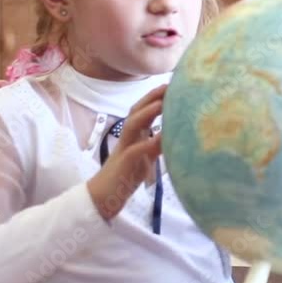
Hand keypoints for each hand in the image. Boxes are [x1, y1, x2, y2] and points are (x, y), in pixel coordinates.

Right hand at [86, 85, 165, 220]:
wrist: (102, 197)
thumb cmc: (126, 175)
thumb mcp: (147, 157)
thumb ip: (159, 144)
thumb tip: (179, 134)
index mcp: (134, 135)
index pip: (143, 110)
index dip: (155, 97)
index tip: (173, 85)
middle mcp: (128, 138)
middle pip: (136, 111)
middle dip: (151, 97)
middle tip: (169, 85)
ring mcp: (123, 149)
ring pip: (132, 125)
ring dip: (147, 113)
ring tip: (163, 103)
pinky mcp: (123, 164)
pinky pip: (135, 151)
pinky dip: (148, 143)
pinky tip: (161, 138)